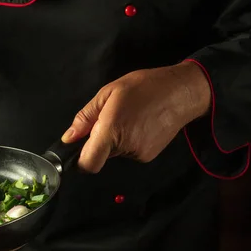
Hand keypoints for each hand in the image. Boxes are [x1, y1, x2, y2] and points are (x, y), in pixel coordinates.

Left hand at [61, 61, 210, 172]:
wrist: (182, 93)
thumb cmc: (144, 87)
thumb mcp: (109, 92)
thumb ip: (86, 117)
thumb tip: (68, 138)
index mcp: (112, 130)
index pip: (88, 164)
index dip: (79, 161)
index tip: (78, 148)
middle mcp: (125, 148)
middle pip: (100, 156)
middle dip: (99, 141)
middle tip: (110, 118)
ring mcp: (139, 155)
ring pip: (115, 154)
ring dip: (115, 140)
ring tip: (129, 117)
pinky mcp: (149, 157)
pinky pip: (129, 153)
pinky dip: (128, 142)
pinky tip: (139, 124)